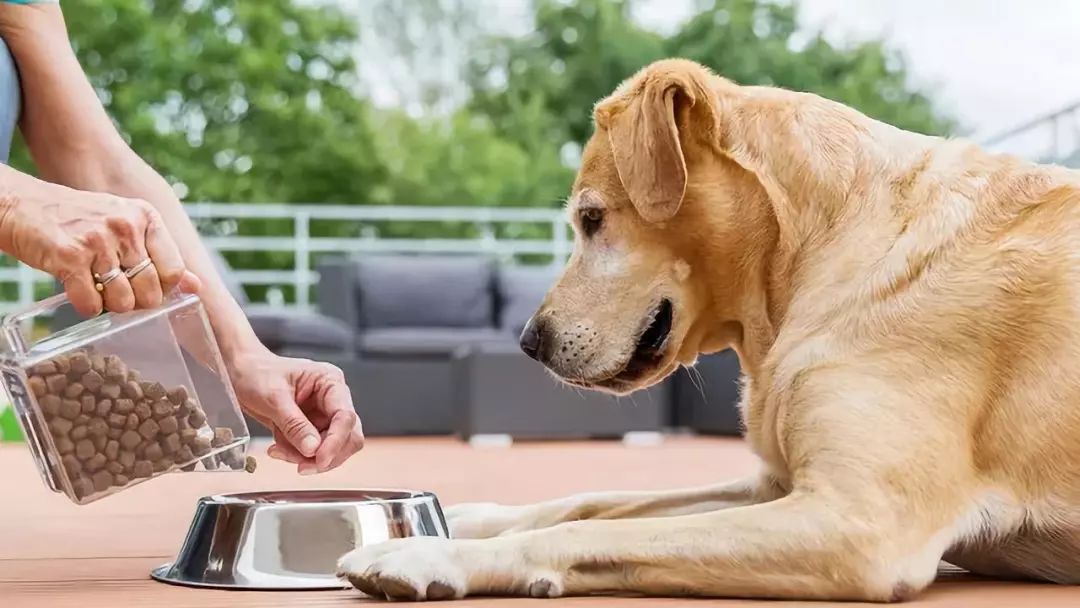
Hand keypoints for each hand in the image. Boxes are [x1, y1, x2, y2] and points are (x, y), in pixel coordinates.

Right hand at [0, 178, 199, 316]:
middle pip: (152, 290)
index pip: (174, 270)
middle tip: (117, 291)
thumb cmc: (78, 220)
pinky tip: (78, 291)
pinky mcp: (70, 256)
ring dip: (110, 306)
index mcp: (145, 217)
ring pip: (124, 301)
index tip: (145, 287)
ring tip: (97, 288)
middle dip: (136, 302)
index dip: (163, 289)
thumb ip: (160, 255)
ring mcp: (98, 240)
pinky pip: (92, 304)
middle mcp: (125, 226)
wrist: (23, 205)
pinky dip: (86, 308)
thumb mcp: (126, 227)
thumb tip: (196, 286)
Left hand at [227, 347, 363, 473]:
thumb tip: (312, 449)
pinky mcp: (312, 429)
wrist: (241, 374)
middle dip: (325, 455)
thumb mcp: (273, 398)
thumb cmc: (257, 373)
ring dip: (307, 458)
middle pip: (348, 437)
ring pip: (331, 449)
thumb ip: (295, 424)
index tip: (320, 459)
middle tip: (302, 466)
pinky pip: (313, 452)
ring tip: (279, 451)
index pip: (345, 416)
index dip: (336, 441)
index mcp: (330, 382)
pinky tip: (277, 448)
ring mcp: (323, 416)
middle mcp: (332, 400)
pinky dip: (296, 456)